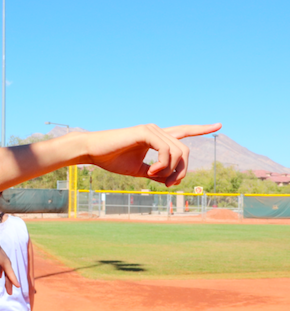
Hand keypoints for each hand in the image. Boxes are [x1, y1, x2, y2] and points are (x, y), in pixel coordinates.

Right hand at [82, 123, 220, 186]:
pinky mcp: (145, 132)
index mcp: (155, 137)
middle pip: (185, 150)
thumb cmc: (111, 159)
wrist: (92, 151)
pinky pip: (166, 150)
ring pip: (178, 152)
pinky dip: (163, 165)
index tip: (218, 124)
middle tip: (170, 185)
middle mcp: (156, 130)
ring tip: (154, 178)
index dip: (200, 129)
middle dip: (183, 170)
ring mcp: (151, 130)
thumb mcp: (137, 170)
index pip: (183, 131)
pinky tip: (151, 172)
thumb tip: (171, 180)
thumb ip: (155, 173)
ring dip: (170, 171)